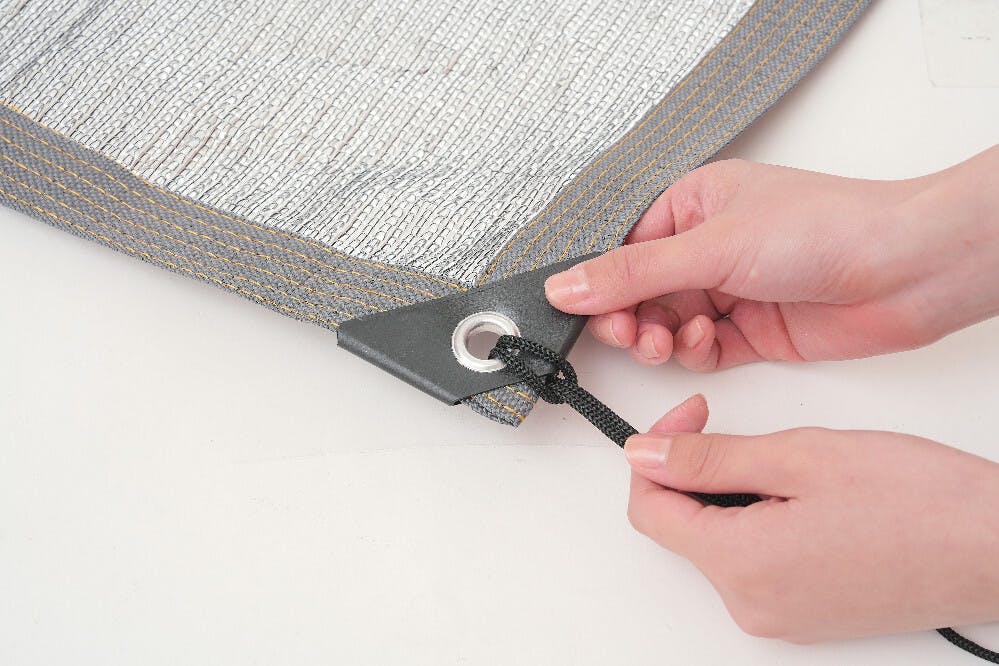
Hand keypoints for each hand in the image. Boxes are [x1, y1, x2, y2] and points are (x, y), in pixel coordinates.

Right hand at [545, 147, 998, 369]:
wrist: (904, 269)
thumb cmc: (823, 228)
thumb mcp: (709, 246)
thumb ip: (631, 273)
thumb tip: (565, 287)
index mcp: (692, 205)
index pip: (623, 248)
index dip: (599, 282)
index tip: (579, 310)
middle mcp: (706, 247)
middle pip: (639, 292)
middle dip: (628, 316)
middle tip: (627, 333)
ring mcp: (728, 291)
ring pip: (665, 325)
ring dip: (658, 338)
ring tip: (665, 340)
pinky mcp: (750, 331)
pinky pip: (699, 350)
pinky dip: (693, 352)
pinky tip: (705, 339)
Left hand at [627, 395, 998, 642]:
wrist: (998, 550)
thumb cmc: (922, 504)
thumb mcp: (800, 457)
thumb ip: (709, 458)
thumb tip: (646, 454)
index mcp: (742, 566)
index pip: (649, 509)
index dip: (657, 453)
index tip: (689, 417)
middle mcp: (752, 606)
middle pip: (683, 527)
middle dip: (700, 472)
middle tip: (750, 436)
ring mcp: (780, 618)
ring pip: (719, 542)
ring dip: (735, 497)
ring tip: (797, 473)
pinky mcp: (805, 617)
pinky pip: (755, 564)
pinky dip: (761, 524)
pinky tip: (808, 503)